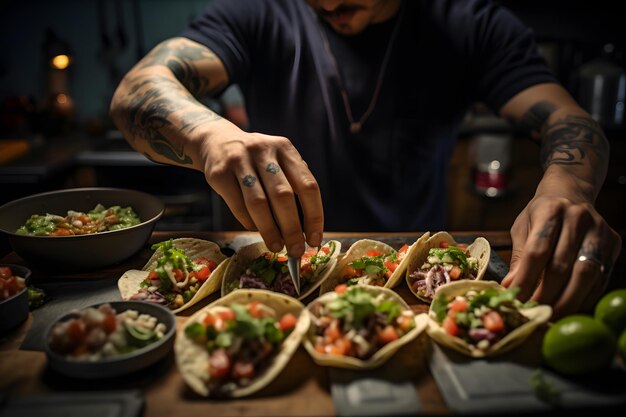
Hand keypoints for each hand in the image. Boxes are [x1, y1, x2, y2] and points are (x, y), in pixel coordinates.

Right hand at [200, 127, 323, 256]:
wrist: (217, 141)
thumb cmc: (257, 161)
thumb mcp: (278, 161)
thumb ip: (293, 185)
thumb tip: (307, 230)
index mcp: (285, 149)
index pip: (307, 186)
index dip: (314, 216)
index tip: (314, 240)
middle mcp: (263, 151)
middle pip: (283, 196)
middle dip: (292, 229)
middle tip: (296, 250)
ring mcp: (239, 160)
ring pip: (258, 203)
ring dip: (270, 230)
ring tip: (276, 247)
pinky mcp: (219, 173)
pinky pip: (237, 205)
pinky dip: (249, 222)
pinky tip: (256, 230)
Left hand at [501, 195, 621, 318]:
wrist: (572, 192)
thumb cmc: (541, 213)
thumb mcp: (523, 226)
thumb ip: (519, 256)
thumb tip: (510, 287)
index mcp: (550, 210)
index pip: (538, 251)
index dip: (526, 278)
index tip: (515, 298)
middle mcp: (578, 218)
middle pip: (563, 265)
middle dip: (547, 294)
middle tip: (533, 312)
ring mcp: (600, 231)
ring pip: (587, 274)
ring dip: (568, 300)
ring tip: (551, 315)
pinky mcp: (613, 243)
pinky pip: (601, 277)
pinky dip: (585, 296)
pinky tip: (570, 305)